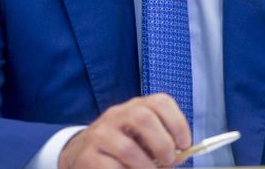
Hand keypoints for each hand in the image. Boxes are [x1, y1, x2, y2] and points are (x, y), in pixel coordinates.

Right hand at [58, 93, 191, 168]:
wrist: (80, 153)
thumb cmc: (120, 147)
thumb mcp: (142, 140)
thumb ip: (163, 145)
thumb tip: (182, 155)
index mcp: (136, 107)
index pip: (160, 102)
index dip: (177, 122)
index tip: (185, 144)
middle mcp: (117, 115)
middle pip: (143, 118)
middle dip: (162, 143)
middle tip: (168, 161)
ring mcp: (100, 134)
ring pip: (127, 148)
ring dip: (145, 167)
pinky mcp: (88, 155)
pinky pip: (112, 167)